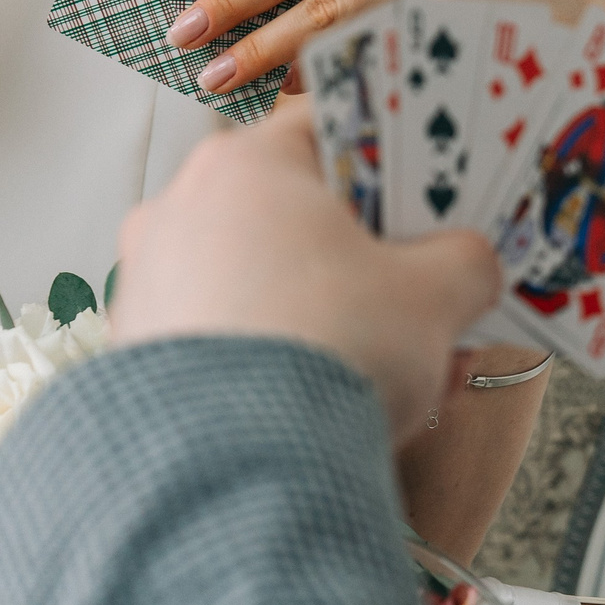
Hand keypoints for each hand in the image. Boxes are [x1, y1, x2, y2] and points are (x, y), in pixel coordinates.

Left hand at [111, 105, 499, 439]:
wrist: (236, 474)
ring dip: (327, 320)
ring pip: (260, 284)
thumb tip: (470, 266)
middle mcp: (179, 209)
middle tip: (422, 305)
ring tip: (393, 379)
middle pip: (294, 217)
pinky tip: (331, 410)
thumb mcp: (436, 296)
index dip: (392, 166)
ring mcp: (147, 283)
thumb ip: (466, 262)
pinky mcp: (135, 356)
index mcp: (245, 164)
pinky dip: (274, 364)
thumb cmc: (331, 353)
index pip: (331, 130)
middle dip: (365, 264)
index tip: (428, 206)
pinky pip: (224, 341)